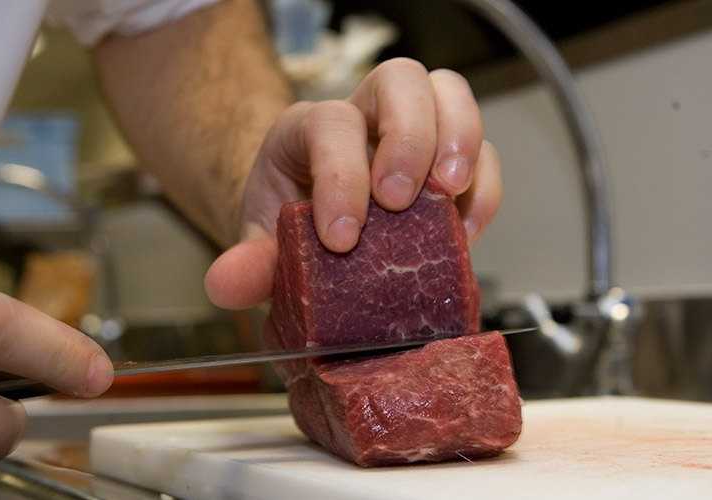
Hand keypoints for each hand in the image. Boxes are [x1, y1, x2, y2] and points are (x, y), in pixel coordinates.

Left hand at [205, 58, 502, 308]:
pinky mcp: (448, 161)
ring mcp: (412, 131)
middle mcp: (364, 116)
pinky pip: (484, 151)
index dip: (340, 175)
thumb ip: (246, 264)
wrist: (310, 229)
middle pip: (399, 80)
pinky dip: (484, 189)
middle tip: (399, 201)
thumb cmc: (289, 226)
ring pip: (449, 93)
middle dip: (407, 139)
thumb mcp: (261, 246)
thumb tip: (226, 283)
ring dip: (460, 141)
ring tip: (451, 197)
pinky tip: (467, 230)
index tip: (341, 237)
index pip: (329, 124)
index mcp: (308, 130)